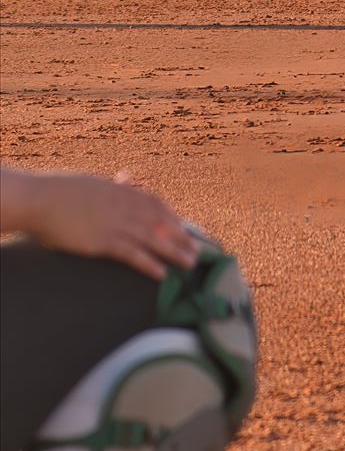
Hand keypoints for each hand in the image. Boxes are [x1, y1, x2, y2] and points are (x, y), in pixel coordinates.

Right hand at [2, 169, 199, 278]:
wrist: (39, 199)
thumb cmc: (61, 191)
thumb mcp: (94, 183)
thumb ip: (114, 185)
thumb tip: (127, 177)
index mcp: (123, 191)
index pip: (157, 204)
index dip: (173, 218)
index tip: (185, 228)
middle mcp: (125, 207)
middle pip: (162, 223)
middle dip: (182, 237)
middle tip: (198, 251)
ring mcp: (116, 224)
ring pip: (153, 239)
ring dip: (175, 252)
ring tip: (190, 264)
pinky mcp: (103, 241)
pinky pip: (132, 254)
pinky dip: (149, 263)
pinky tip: (162, 273)